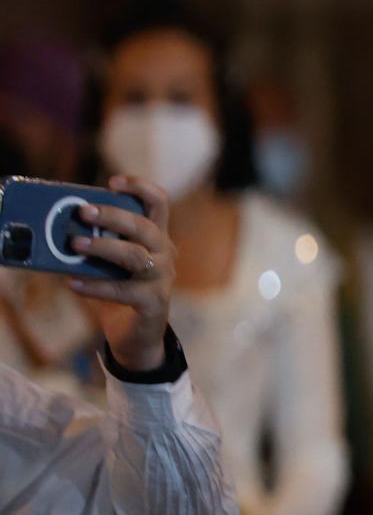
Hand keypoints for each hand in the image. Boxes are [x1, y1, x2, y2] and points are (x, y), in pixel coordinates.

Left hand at [66, 176, 175, 371]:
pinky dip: (95, 287)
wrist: (137, 333)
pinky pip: (122, 290)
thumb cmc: (121, 288)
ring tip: (74, 245)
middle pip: (144, 226)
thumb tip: (64, 225)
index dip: (140, 187)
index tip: (111, 181)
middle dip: (111, 216)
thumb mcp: (113, 260)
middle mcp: (165, 254)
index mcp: (157, 237)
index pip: (159, 203)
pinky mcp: (154, 302)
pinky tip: (73, 284)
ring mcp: (162, 278)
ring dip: (102, 248)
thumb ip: (101, 241)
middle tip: (82, 212)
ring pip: (134, 255)